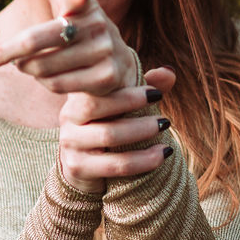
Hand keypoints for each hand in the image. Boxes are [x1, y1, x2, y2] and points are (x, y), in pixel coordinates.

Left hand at [0, 0, 137, 95]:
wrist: (114, 65)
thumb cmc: (78, 20)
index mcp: (83, 0)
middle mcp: (98, 24)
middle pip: (42, 39)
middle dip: (13, 50)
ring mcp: (105, 52)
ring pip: (44, 67)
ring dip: (30, 68)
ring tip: (32, 64)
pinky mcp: (106, 78)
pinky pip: (57, 85)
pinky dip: (46, 83)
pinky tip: (52, 77)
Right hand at [57, 66, 177, 193]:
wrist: (84, 166)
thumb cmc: (110, 126)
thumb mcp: (125, 105)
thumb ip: (146, 87)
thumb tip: (170, 72)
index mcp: (80, 95)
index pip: (98, 86)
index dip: (128, 90)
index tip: (156, 94)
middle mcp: (69, 116)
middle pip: (96, 106)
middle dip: (132, 105)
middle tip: (162, 114)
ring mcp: (70, 142)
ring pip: (108, 135)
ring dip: (141, 131)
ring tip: (165, 130)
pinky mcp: (77, 167)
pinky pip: (114, 165)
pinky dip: (142, 160)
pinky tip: (161, 155)